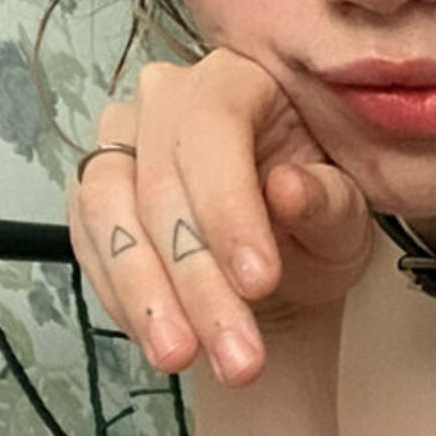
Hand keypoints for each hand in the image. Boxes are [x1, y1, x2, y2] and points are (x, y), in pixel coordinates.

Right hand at [66, 50, 372, 385]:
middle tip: (235, 354)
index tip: (258, 282)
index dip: (229, 210)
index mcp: (238, 79)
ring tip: (184, 357)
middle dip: (196, 280)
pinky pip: (89, 244)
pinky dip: (124, 298)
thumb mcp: (345, 216)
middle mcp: (167, 97)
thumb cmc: (315, 220)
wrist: (275, 260)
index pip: (214, 132)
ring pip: (109, 211)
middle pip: (160, 183)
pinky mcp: (90, 190)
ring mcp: (119, 140)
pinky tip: (162, 337)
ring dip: (145, 295)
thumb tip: (287, 189)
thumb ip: (325, 202)